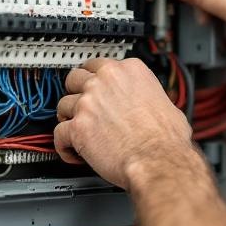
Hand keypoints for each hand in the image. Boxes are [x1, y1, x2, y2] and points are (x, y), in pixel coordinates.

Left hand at [54, 58, 195, 188]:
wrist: (159, 160)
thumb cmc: (167, 138)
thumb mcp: (166, 102)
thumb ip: (148, 96)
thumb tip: (149, 105)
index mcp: (129, 71)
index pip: (100, 64)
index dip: (95, 79)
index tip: (95, 86)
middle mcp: (106, 82)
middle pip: (75, 78)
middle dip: (76, 92)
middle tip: (82, 105)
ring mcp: (89, 103)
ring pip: (63, 105)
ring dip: (68, 118)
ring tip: (76, 131)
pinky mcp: (78, 127)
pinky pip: (59, 134)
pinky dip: (63, 145)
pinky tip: (72, 151)